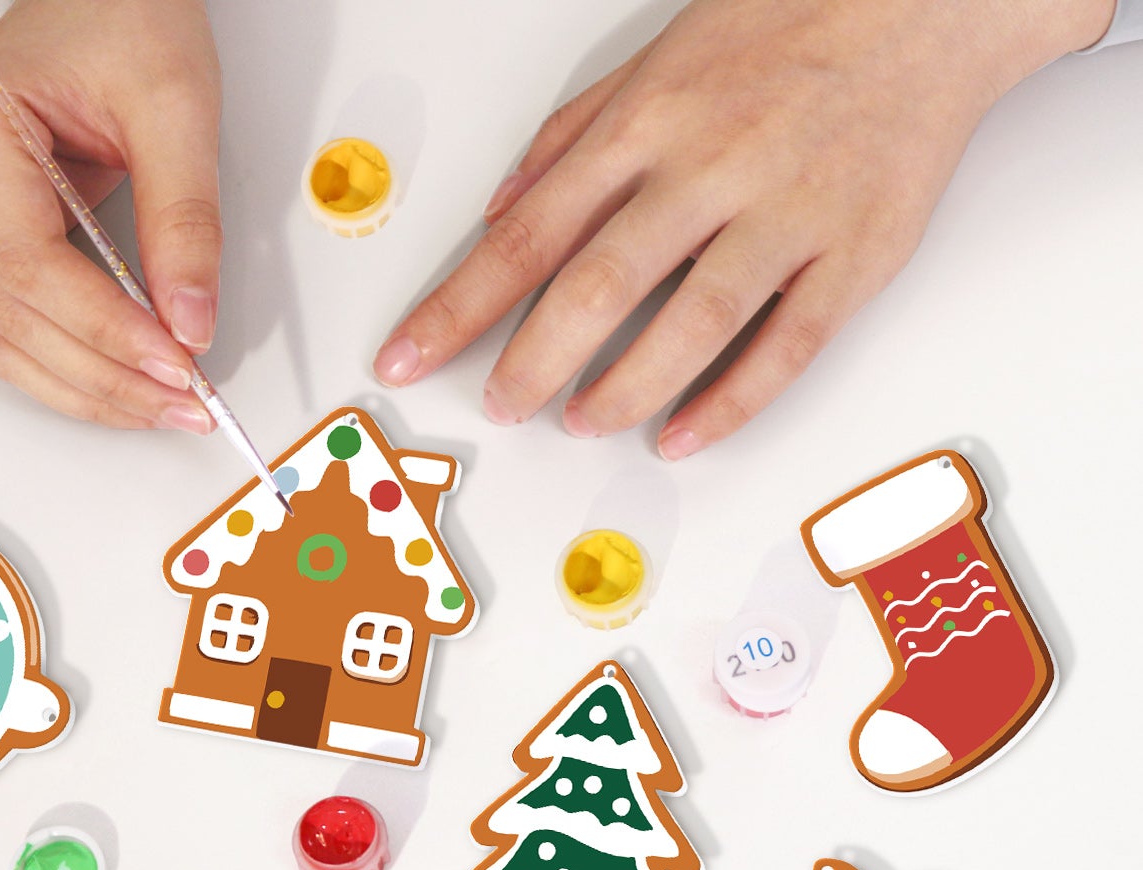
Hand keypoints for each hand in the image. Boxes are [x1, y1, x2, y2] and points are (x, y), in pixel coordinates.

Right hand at [0, 0, 220, 430]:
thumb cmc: (123, 16)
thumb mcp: (175, 107)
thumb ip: (184, 221)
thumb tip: (190, 322)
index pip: (29, 264)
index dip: (105, 330)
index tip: (175, 365)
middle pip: (13, 314)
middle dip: (106, 375)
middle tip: (185, 403)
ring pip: (5, 337)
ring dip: (88, 387)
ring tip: (163, 405)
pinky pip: (12, 325)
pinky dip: (72, 367)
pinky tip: (126, 384)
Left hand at [373, 0, 1113, 457]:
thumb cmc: (784, 25)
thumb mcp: (655, 59)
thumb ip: (571, 139)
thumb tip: (499, 212)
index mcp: (648, 124)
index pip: (528, 235)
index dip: (458, 306)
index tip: (408, 357)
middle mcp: (710, 169)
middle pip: (598, 285)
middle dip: (531, 359)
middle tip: (499, 406)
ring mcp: (786, 215)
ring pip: (692, 322)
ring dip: (625, 388)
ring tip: (582, 421)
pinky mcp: (854, 255)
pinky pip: (784, 346)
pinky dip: (728, 401)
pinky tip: (681, 435)